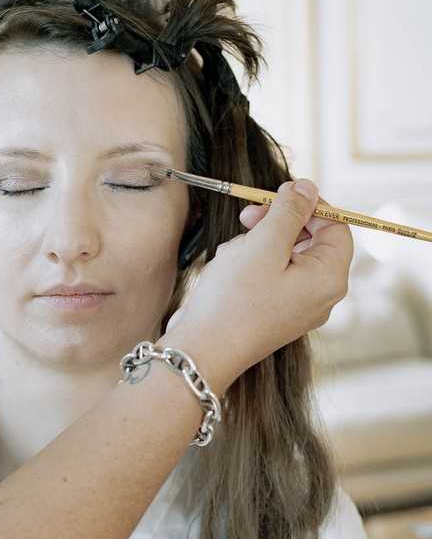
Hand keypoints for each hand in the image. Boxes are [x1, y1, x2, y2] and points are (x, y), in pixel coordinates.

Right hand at [161, 179, 353, 394]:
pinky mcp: (273, 313)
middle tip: (247, 218)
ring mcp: (297, 307)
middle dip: (278, 224)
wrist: (202, 351)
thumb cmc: (233, 301)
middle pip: (310, 241)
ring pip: (285, 255)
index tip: (277, 195)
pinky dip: (249, 265)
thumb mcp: (263, 244)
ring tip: (232, 256)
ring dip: (257, 244)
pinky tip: (227, 272)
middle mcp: (320, 296)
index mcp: (329, 279)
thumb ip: (289, 211)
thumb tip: (307, 187)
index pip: (336, 227)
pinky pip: (270, 275)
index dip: (309, 205)